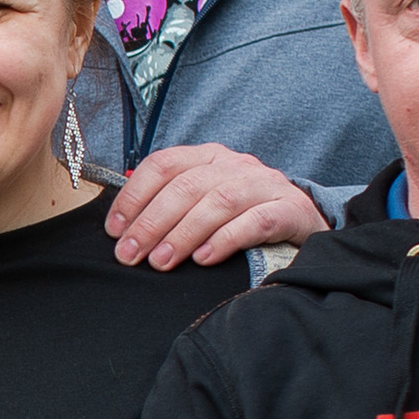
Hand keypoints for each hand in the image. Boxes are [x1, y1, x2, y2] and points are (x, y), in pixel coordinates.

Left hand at [104, 145, 324, 268]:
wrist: (304, 224)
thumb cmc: (242, 217)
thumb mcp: (204, 202)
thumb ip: (169, 206)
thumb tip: (122, 228)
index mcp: (209, 157)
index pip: (164, 164)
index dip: (134, 196)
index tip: (114, 230)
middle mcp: (236, 165)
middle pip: (187, 186)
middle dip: (152, 222)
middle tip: (130, 255)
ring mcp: (265, 185)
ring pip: (219, 202)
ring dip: (183, 233)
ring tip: (161, 261)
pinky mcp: (291, 210)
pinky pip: (256, 221)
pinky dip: (226, 239)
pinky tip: (204, 258)